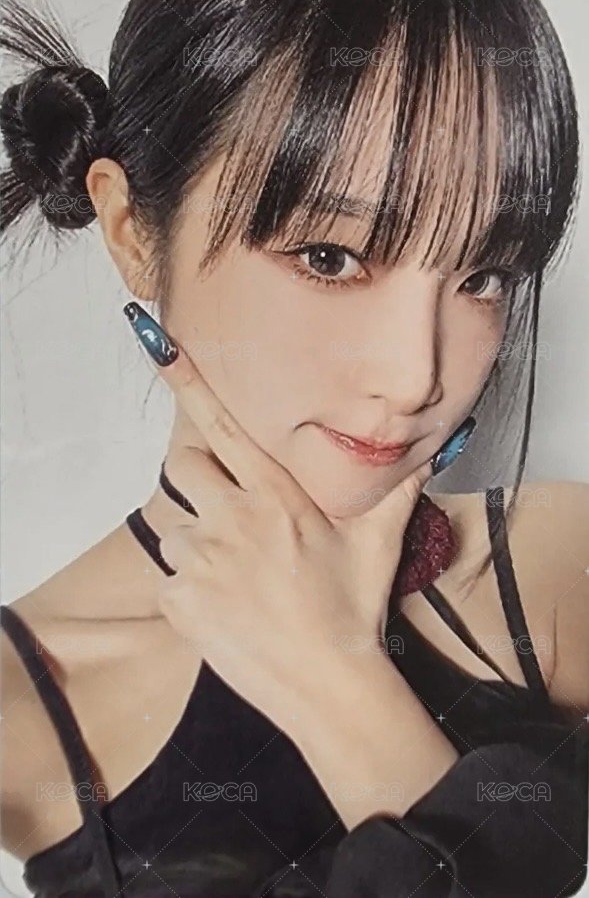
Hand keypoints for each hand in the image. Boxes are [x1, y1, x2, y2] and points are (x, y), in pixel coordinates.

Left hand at [123, 303, 452, 732]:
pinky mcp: (179, 601)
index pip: (222, 426)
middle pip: (182, 467)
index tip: (161, 350)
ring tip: (237, 574)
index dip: (189, 385)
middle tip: (223, 506)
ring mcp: (200, 561)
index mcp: (274, 496)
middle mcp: (230, 519)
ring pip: (175, 529)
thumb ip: (397, 488)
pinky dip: (190, 588)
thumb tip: (429, 449)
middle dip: (196, 475)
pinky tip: (226, 607)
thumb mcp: (378, 541)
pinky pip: (170, 578)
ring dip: (197, 542)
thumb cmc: (353, 608)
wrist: (327, 684)